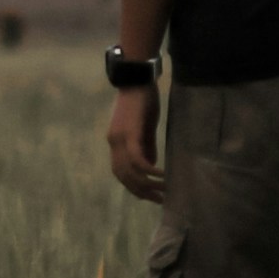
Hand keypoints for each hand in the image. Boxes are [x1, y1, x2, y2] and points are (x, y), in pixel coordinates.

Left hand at [104, 76, 164, 200]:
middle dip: (142, 192)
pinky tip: (163, 176)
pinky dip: (150, 171)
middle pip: (124, 177)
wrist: (137, 76)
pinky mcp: (130, 134)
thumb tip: (150, 166)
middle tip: (159, 200)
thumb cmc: (142, 98)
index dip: (133, 187)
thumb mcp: (144, 126)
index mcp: (115, 141)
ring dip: (148, 185)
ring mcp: (120, 139)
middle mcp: (113, 143)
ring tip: (164, 191)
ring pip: (131, 173)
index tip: (149, 196)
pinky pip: (139, 161)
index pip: (120, 172)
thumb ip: (146, 146)